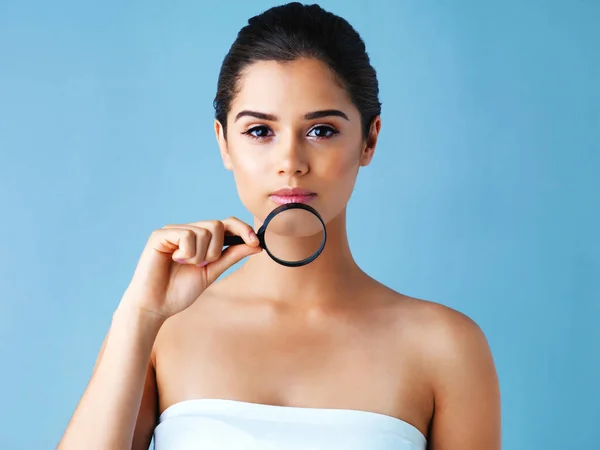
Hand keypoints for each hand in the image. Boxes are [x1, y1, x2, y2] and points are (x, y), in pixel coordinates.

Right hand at [120, 217, 261, 319]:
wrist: (156, 306)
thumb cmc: (180, 291)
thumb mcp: (212, 272)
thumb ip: (231, 256)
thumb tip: (256, 245)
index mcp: (201, 239)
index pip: (226, 223)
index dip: (243, 229)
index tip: (256, 243)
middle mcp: (188, 230)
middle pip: (217, 225)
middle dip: (217, 250)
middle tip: (201, 265)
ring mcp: (173, 230)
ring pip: (204, 230)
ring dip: (201, 255)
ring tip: (186, 265)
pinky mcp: (160, 235)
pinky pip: (187, 235)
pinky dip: (188, 252)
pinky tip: (176, 261)